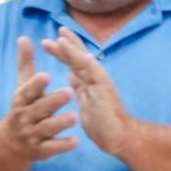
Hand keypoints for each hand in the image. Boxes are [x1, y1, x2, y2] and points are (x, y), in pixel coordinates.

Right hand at [4, 35, 76, 161]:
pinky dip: (63, 145)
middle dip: (53, 101)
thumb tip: (23, 37)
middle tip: (69, 92)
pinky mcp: (40, 150)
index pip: (28, 91)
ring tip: (74, 117)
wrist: (11, 144)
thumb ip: (25, 63)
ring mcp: (32, 134)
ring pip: (47, 128)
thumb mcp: (22, 87)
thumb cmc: (23, 108)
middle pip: (39, 109)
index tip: (47, 75)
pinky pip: (52, 148)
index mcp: (21, 100)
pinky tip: (76, 141)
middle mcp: (25, 117)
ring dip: (60, 123)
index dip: (36, 84)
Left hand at [40, 27, 130, 155]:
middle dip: (65, 44)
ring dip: (69, 45)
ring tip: (59, 33)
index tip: (51, 43)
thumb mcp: (86, 104)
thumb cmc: (103, 125)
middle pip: (78, 55)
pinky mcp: (101, 82)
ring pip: (82, 56)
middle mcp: (94, 77)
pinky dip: (74, 53)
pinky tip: (64, 45)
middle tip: (51, 34)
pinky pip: (86, 64)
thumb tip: (72, 76)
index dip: (64, 52)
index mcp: (89, 81)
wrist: (118, 137)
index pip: (75, 63)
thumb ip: (80, 88)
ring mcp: (99, 78)